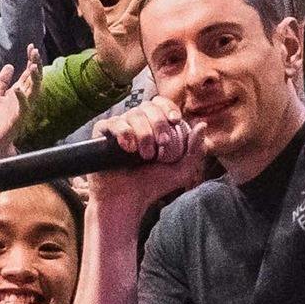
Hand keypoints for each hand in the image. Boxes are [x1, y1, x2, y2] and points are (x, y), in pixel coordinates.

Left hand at [0, 49, 39, 159]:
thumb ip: (3, 82)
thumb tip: (10, 66)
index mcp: (19, 92)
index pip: (28, 73)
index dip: (31, 60)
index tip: (31, 46)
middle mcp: (24, 99)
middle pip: (34, 79)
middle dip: (36, 65)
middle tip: (35, 52)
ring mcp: (22, 108)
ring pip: (34, 92)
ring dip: (35, 79)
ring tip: (33, 66)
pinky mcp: (18, 119)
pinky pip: (24, 108)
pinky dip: (21, 98)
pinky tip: (17, 89)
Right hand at [83, 92, 209, 209]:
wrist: (127, 200)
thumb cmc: (152, 185)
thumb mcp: (182, 170)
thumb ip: (195, 150)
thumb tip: (202, 124)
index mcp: (154, 126)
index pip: (160, 103)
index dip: (168, 107)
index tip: (175, 120)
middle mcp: (136, 123)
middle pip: (148, 106)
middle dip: (159, 124)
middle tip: (163, 145)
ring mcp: (119, 127)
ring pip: (133, 114)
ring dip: (144, 134)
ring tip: (145, 155)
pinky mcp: (102, 134)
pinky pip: (114, 122)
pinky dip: (124, 133)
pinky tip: (128, 148)